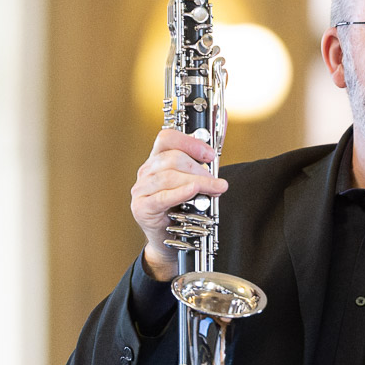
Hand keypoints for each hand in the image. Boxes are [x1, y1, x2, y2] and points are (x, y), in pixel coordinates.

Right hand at [130, 128, 227, 281]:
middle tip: (218, 181)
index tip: (210, 155)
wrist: (170, 240)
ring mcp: (141, 190)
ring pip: (168, 176)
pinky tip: (194, 192)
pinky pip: (161, 197)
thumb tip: (223, 124)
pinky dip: (180, 193)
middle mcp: (146, 173)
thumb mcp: (196, 181)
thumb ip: (206, 160)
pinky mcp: (141, 208)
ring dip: (197, 181)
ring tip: (216, 189)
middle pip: (171, 158)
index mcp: (157, 160)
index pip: (167, 138)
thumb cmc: (184, 208)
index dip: (190, 142)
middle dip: (199, 169)